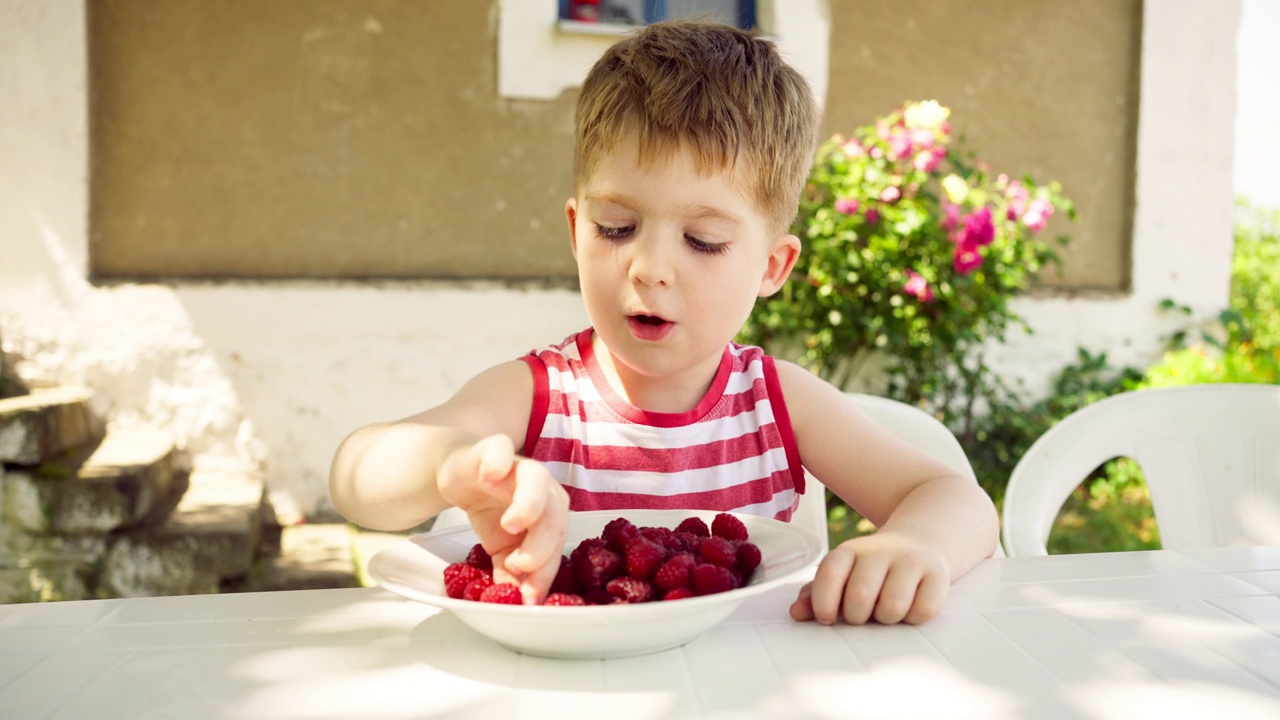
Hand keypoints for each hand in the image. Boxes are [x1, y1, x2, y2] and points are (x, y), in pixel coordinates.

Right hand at [437, 434, 568, 604]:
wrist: (462, 474)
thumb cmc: (491, 508)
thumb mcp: (500, 547)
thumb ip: (510, 571)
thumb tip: (520, 601)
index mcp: (551, 514)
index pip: (555, 545)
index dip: (544, 572)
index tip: (529, 598)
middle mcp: (542, 489)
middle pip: (555, 513)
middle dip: (541, 543)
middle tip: (519, 565)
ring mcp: (519, 466)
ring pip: (537, 480)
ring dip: (529, 504)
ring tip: (511, 526)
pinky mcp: (494, 449)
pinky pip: (502, 450)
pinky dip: (498, 463)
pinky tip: (490, 479)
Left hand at [789, 531, 949, 624]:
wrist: (921, 541)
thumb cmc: (872, 569)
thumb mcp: (844, 574)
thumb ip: (817, 594)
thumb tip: (797, 614)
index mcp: (849, 550)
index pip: (828, 574)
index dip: (823, 603)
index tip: (828, 618)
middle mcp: (879, 551)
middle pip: (859, 597)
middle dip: (857, 617)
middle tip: (863, 614)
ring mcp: (911, 561)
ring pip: (892, 608)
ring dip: (887, 620)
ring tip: (887, 610)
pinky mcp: (938, 574)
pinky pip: (923, 611)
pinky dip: (914, 618)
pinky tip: (910, 606)